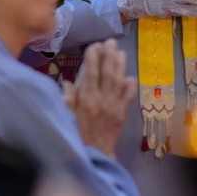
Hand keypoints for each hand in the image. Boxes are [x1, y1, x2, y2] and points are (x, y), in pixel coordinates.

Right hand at [63, 39, 136, 156]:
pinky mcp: (122, 114)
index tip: (94, 46)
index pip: (91, 74)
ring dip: (120, 66)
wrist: (93, 154)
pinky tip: (130, 77)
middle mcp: (102, 100)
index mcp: (86, 100)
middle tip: (111, 42)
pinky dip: (130, 87)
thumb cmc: (76, 134)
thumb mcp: (66, 116)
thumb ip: (67, 98)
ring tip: (121, 52)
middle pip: (107, 73)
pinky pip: (128, 97)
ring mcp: (114, 106)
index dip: (93, 58)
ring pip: (119, 81)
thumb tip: (68, 81)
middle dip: (109, 56)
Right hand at [117, 0, 196, 19]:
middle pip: (184, 10)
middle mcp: (169, 5)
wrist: (133, 0)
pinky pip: (174, 13)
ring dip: (189, 13)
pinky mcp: (162, 14)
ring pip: (180, 13)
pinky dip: (181, 12)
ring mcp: (165, 11)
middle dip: (194, 11)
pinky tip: (186, 11)